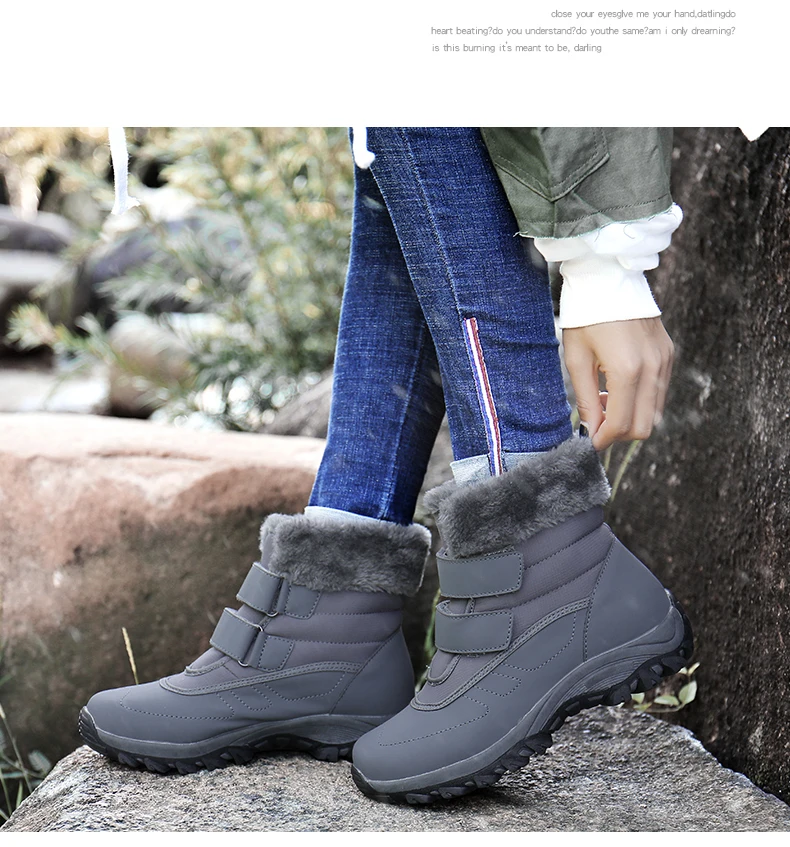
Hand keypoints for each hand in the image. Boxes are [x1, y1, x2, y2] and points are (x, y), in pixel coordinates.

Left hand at [562, 317, 673, 450]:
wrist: (608, 277)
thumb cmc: (585, 316)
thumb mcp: (577, 359)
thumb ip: (586, 400)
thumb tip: (590, 432)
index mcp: (627, 370)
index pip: (622, 424)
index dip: (603, 439)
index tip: (588, 442)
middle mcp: (653, 368)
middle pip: (644, 426)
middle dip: (618, 433)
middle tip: (595, 423)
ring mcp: (664, 360)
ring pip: (655, 412)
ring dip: (629, 416)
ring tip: (602, 399)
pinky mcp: (668, 353)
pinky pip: (659, 392)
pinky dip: (639, 400)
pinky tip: (616, 386)